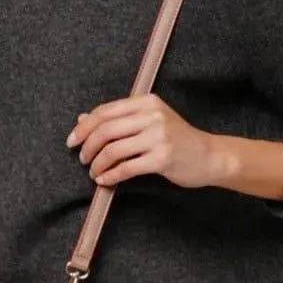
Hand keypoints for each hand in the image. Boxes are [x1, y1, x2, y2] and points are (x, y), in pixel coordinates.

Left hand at [65, 93, 225, 189]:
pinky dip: (111, 175)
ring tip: (94, 172)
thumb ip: (119, 118)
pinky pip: (126, 168)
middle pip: (106, 129)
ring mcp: (159, 136)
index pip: (105, 111)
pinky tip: (104, 180)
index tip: (72, 141)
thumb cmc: (177, 139)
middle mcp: (152, 115)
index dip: (84, 127)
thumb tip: (82, 118)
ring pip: (113, 150)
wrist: (210, 156)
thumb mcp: (150, 121)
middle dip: (87, 146)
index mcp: (146, 102)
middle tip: (82, 159)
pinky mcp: (162, 158)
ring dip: (97, 164)